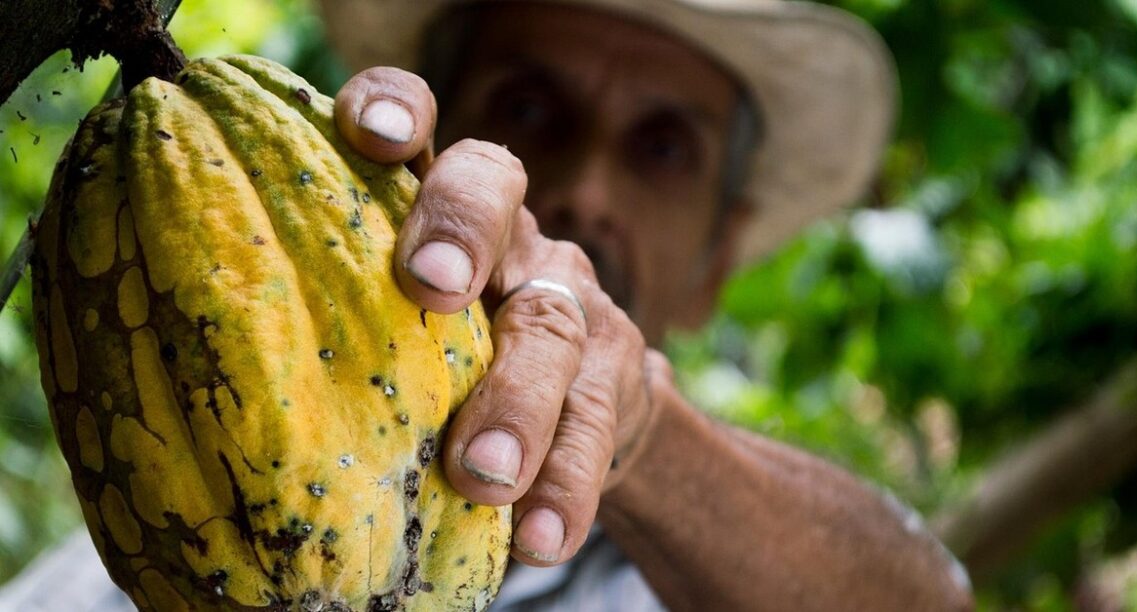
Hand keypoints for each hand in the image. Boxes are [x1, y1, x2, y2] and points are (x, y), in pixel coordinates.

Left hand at [335, 68, 666, 565]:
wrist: (583, 408)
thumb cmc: (447, 363)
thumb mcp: (395, 322)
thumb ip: (336, 316)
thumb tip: (193, 371)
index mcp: (438, 206)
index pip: (420, 125)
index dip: (396, 108)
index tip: (365, 132)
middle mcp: (510, 236)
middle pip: (495, 193)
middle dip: (460, 230)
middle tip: (428, 286)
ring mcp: (570, 302)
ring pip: (552, 329)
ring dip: (517, 401)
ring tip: (482, 473)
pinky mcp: (616, 379)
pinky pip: (595, 428)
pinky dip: (566, 485)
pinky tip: (541, 539)